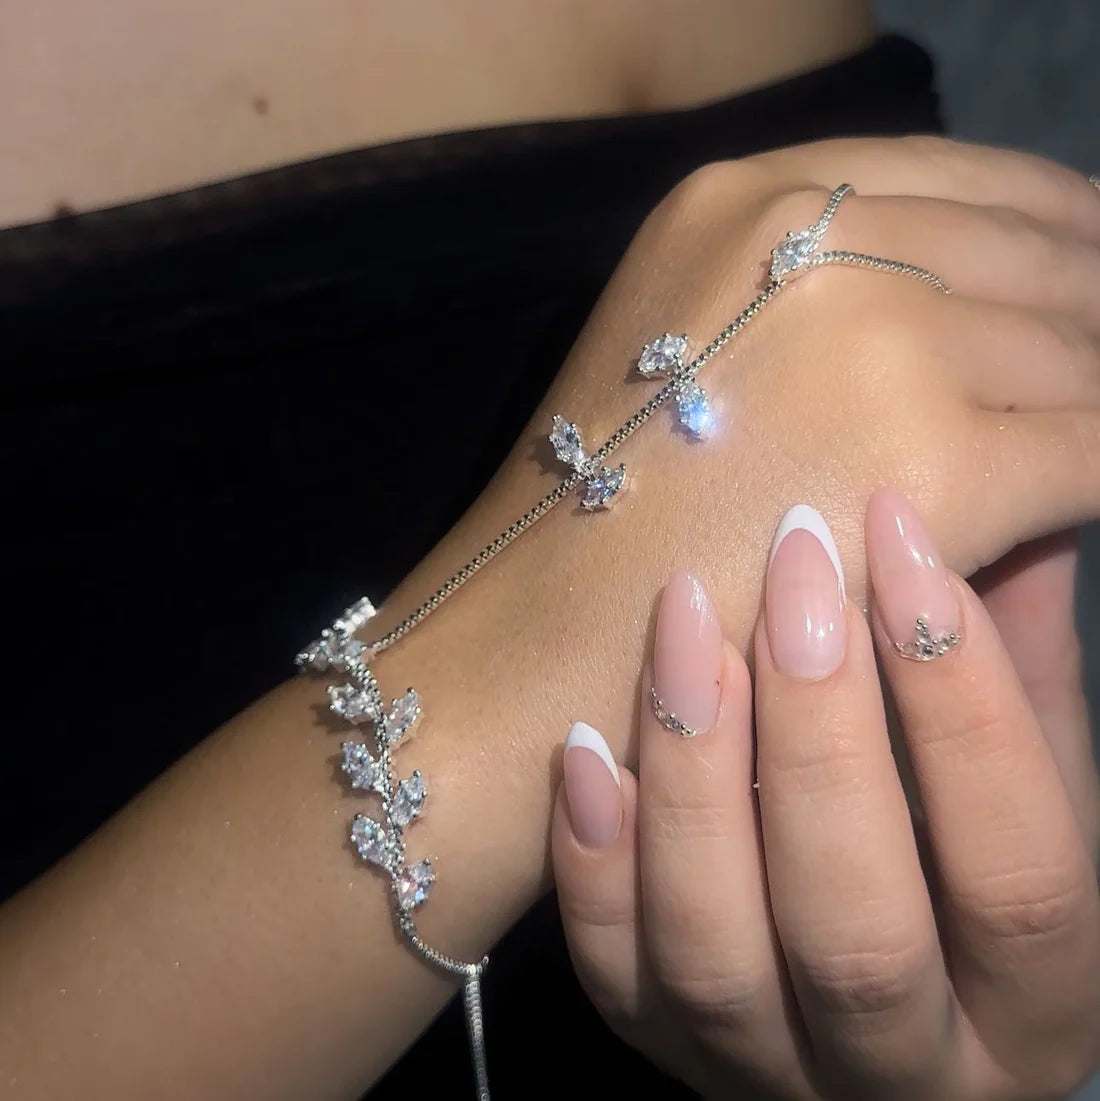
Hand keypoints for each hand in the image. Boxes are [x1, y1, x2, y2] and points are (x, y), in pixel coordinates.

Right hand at [369, 136, 1099, 790]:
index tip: (1087, 259)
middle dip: (1094, 302)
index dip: (1047, 219)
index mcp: (740, 201)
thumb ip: (827, 325)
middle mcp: (805, 237)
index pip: (955, 180)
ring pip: (1075, 346)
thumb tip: (981, 326)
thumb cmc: (594, 526)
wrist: (527, 649)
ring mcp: (868, 339)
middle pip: (1029, 251)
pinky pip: (1092, 444)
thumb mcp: (691, 372)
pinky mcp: (926, 458)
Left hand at [551, 490, 1099, 1100]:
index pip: (1018, 873)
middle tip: (789, 560)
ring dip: (692, 770)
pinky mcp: (659, 1046)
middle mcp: (906, 1074)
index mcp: (1033, 1010)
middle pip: (855, 928)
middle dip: (817, 724)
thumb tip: (1020, 518)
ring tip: (682, 616)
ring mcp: (766, 1071)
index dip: (961, 694)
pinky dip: (594, 854)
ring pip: (715, 951)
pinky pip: (612, 971)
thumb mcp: (1029, 791)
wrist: (868, 996)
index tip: (896, 532)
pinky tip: (585, 739)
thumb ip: (1020, 676)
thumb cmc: (962, 869)